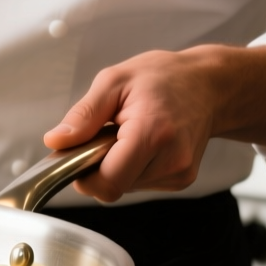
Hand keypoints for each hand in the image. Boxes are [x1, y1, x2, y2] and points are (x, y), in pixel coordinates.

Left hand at [42, 45, 265, 201]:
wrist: (209, 85)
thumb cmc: (163, 77)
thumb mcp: (114, 81)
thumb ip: (84, 115)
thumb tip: (56, 141)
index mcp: (152, 133)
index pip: (107, 183)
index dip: (84, 174)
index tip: (81, 152)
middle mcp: (171, 160)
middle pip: (114, 188)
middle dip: (99, 167)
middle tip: (107, 134)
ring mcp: (180, 173)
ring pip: (126, 188)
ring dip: (117, 166)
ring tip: (129, 134)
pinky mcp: (182, 180)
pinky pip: (141, 184)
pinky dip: (133, 167)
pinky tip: (144, 143)